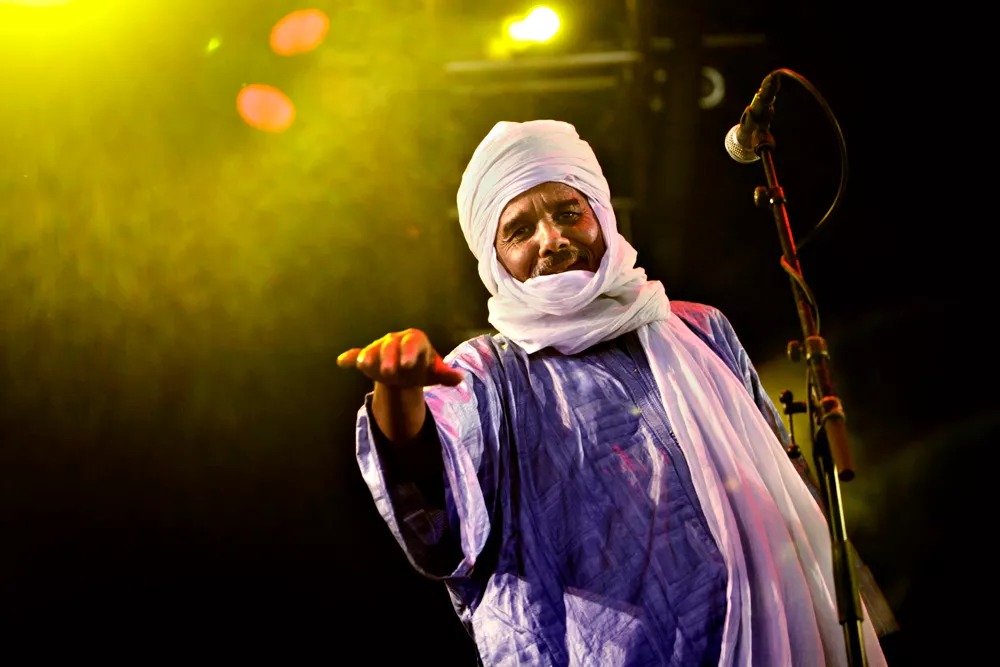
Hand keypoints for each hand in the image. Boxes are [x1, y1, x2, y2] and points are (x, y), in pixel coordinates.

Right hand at [337, 328, 463, 388]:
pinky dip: (351, 358)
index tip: (407, 365)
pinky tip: (342, 361)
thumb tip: (459, 378)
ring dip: (369, 356)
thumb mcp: (434, 372)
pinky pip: (358, 355)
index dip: (409, 352)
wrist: (406, 369)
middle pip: (391, 346)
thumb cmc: (422, 367)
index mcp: (415, 340)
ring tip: (364, 365)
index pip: (413, 342)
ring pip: (373, 349)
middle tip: (387, 372)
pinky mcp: (368, 356)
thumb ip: (445, 375)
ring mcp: (380, 348)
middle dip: (388, 358)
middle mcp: (396, 340)